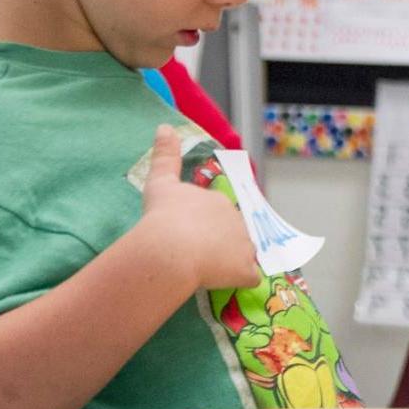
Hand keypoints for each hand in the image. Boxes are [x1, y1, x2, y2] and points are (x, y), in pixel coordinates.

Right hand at [135, 126, 260, 290]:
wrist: (170, 247)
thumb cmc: (163, 216)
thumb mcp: (160, 183)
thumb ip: (165, 156)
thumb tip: (165, 126)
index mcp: (219, 201)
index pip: (218, 213)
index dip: (204, 225)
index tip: (188, 234)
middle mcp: (239, 220)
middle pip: (234, 233)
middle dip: (220, 242)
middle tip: (193, 253)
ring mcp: (246, 246)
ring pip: (244, 254)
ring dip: (231, 261)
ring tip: (206, 269)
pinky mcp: (246, 270)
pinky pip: (249, 277)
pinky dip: (238, 280)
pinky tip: (221, 281)